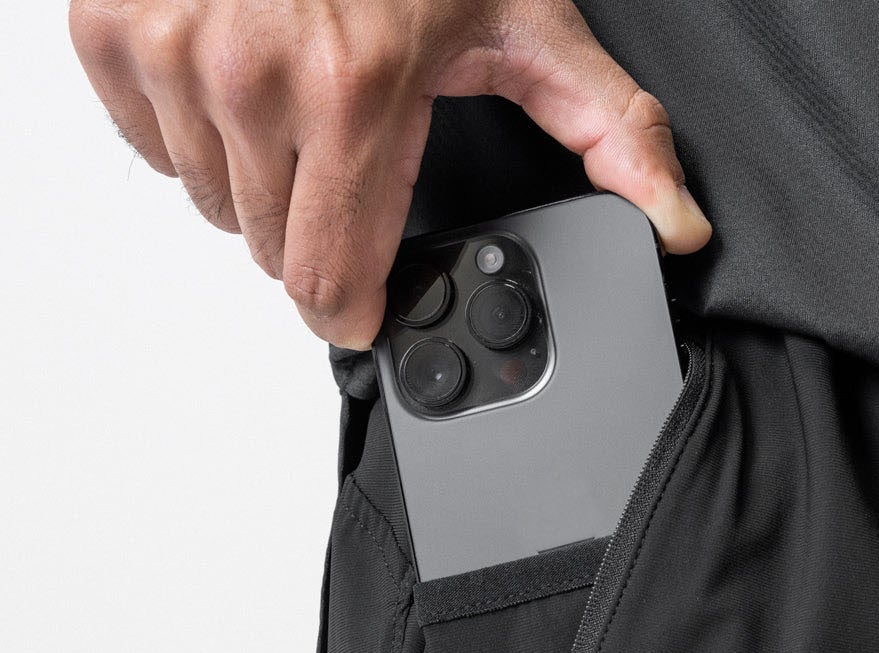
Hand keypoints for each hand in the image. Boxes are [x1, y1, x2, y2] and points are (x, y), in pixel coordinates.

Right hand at [69, 0, 712, 348]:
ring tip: (302, 106)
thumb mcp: (531, 25)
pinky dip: (194, 130)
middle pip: (277, 254)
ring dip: (258, 183)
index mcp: (355, 93)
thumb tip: (676, 224)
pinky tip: (242, 81)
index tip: (371, 305)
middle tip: (353, 158)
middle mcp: (250, 74)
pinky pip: (152, 147)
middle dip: (321, 231)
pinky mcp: (115, 27)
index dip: (359, 310)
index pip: (332, 284)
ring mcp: (174, 48)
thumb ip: (612, 135)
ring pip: (214, 205)